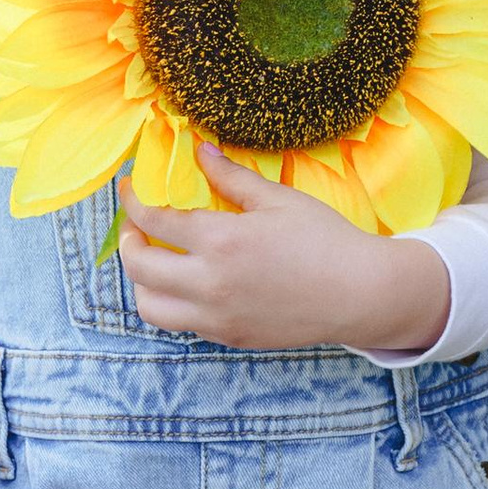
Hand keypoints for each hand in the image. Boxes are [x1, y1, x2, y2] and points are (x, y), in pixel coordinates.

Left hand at [120, 145, 450, 352]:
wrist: (359, 294)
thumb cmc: (324, 240)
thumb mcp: (277, 200)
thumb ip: (231, 178)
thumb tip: (200, 152)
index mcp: (219, 241)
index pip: (152, 220)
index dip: (133, 201)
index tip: (130, 189)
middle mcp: (208, 283)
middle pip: (138, 266)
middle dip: (128, 241)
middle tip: (136, 226)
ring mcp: (216, 316)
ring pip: (149, 305)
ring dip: (142, 281)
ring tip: (156, 260)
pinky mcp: (228, 336)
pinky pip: (181, 323)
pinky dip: (172, 302)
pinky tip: (189, 282)